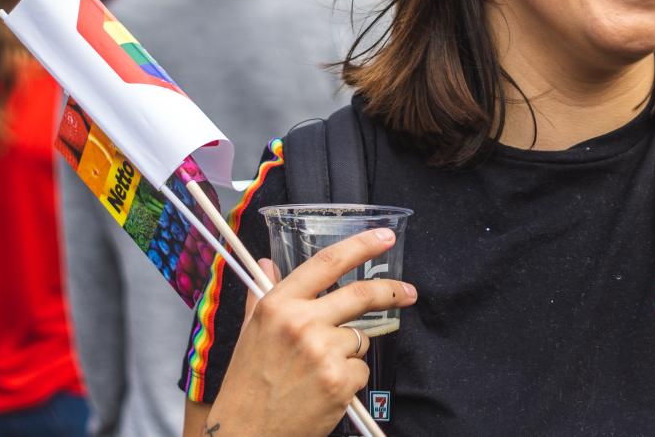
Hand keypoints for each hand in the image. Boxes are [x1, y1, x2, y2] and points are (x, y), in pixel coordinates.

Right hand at [206, 228, 416, 436]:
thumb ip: (262, 294)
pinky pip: (361, 369)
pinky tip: (324, 390)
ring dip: (350, 351)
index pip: (327, 262)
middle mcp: (301, 323)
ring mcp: (322, 352)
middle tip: (408, 293)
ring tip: (319, 371)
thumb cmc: (246, 384)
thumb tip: (266, 261)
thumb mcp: (249, 333)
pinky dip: (350, 379)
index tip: (385, 237)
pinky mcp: (339, 381)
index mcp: (278, 305)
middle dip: (392, 291)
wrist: (245, 434)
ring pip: (360, 338)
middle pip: (361, 294)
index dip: (361, 245)